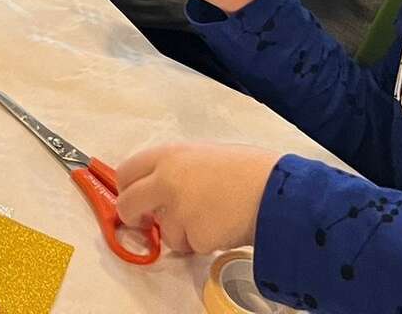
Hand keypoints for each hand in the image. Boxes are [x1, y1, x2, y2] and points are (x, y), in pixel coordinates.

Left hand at [114, 142, 279, 255]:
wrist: (275, 191)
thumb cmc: (247, 169)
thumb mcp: (203, 156)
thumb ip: (175, 171)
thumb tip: (158, 192)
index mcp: (169, 154)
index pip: (126, 170)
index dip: (126, 188)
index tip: (131, 198)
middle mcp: (166, 180)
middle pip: (128, 204)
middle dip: (133, 218)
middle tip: (144, 224)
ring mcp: (178, 210)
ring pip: (165, 232)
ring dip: (182, 233)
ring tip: (212, 217)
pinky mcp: (194, 236)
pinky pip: (191, 246)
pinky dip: (204, 243)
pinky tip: (223, 227)